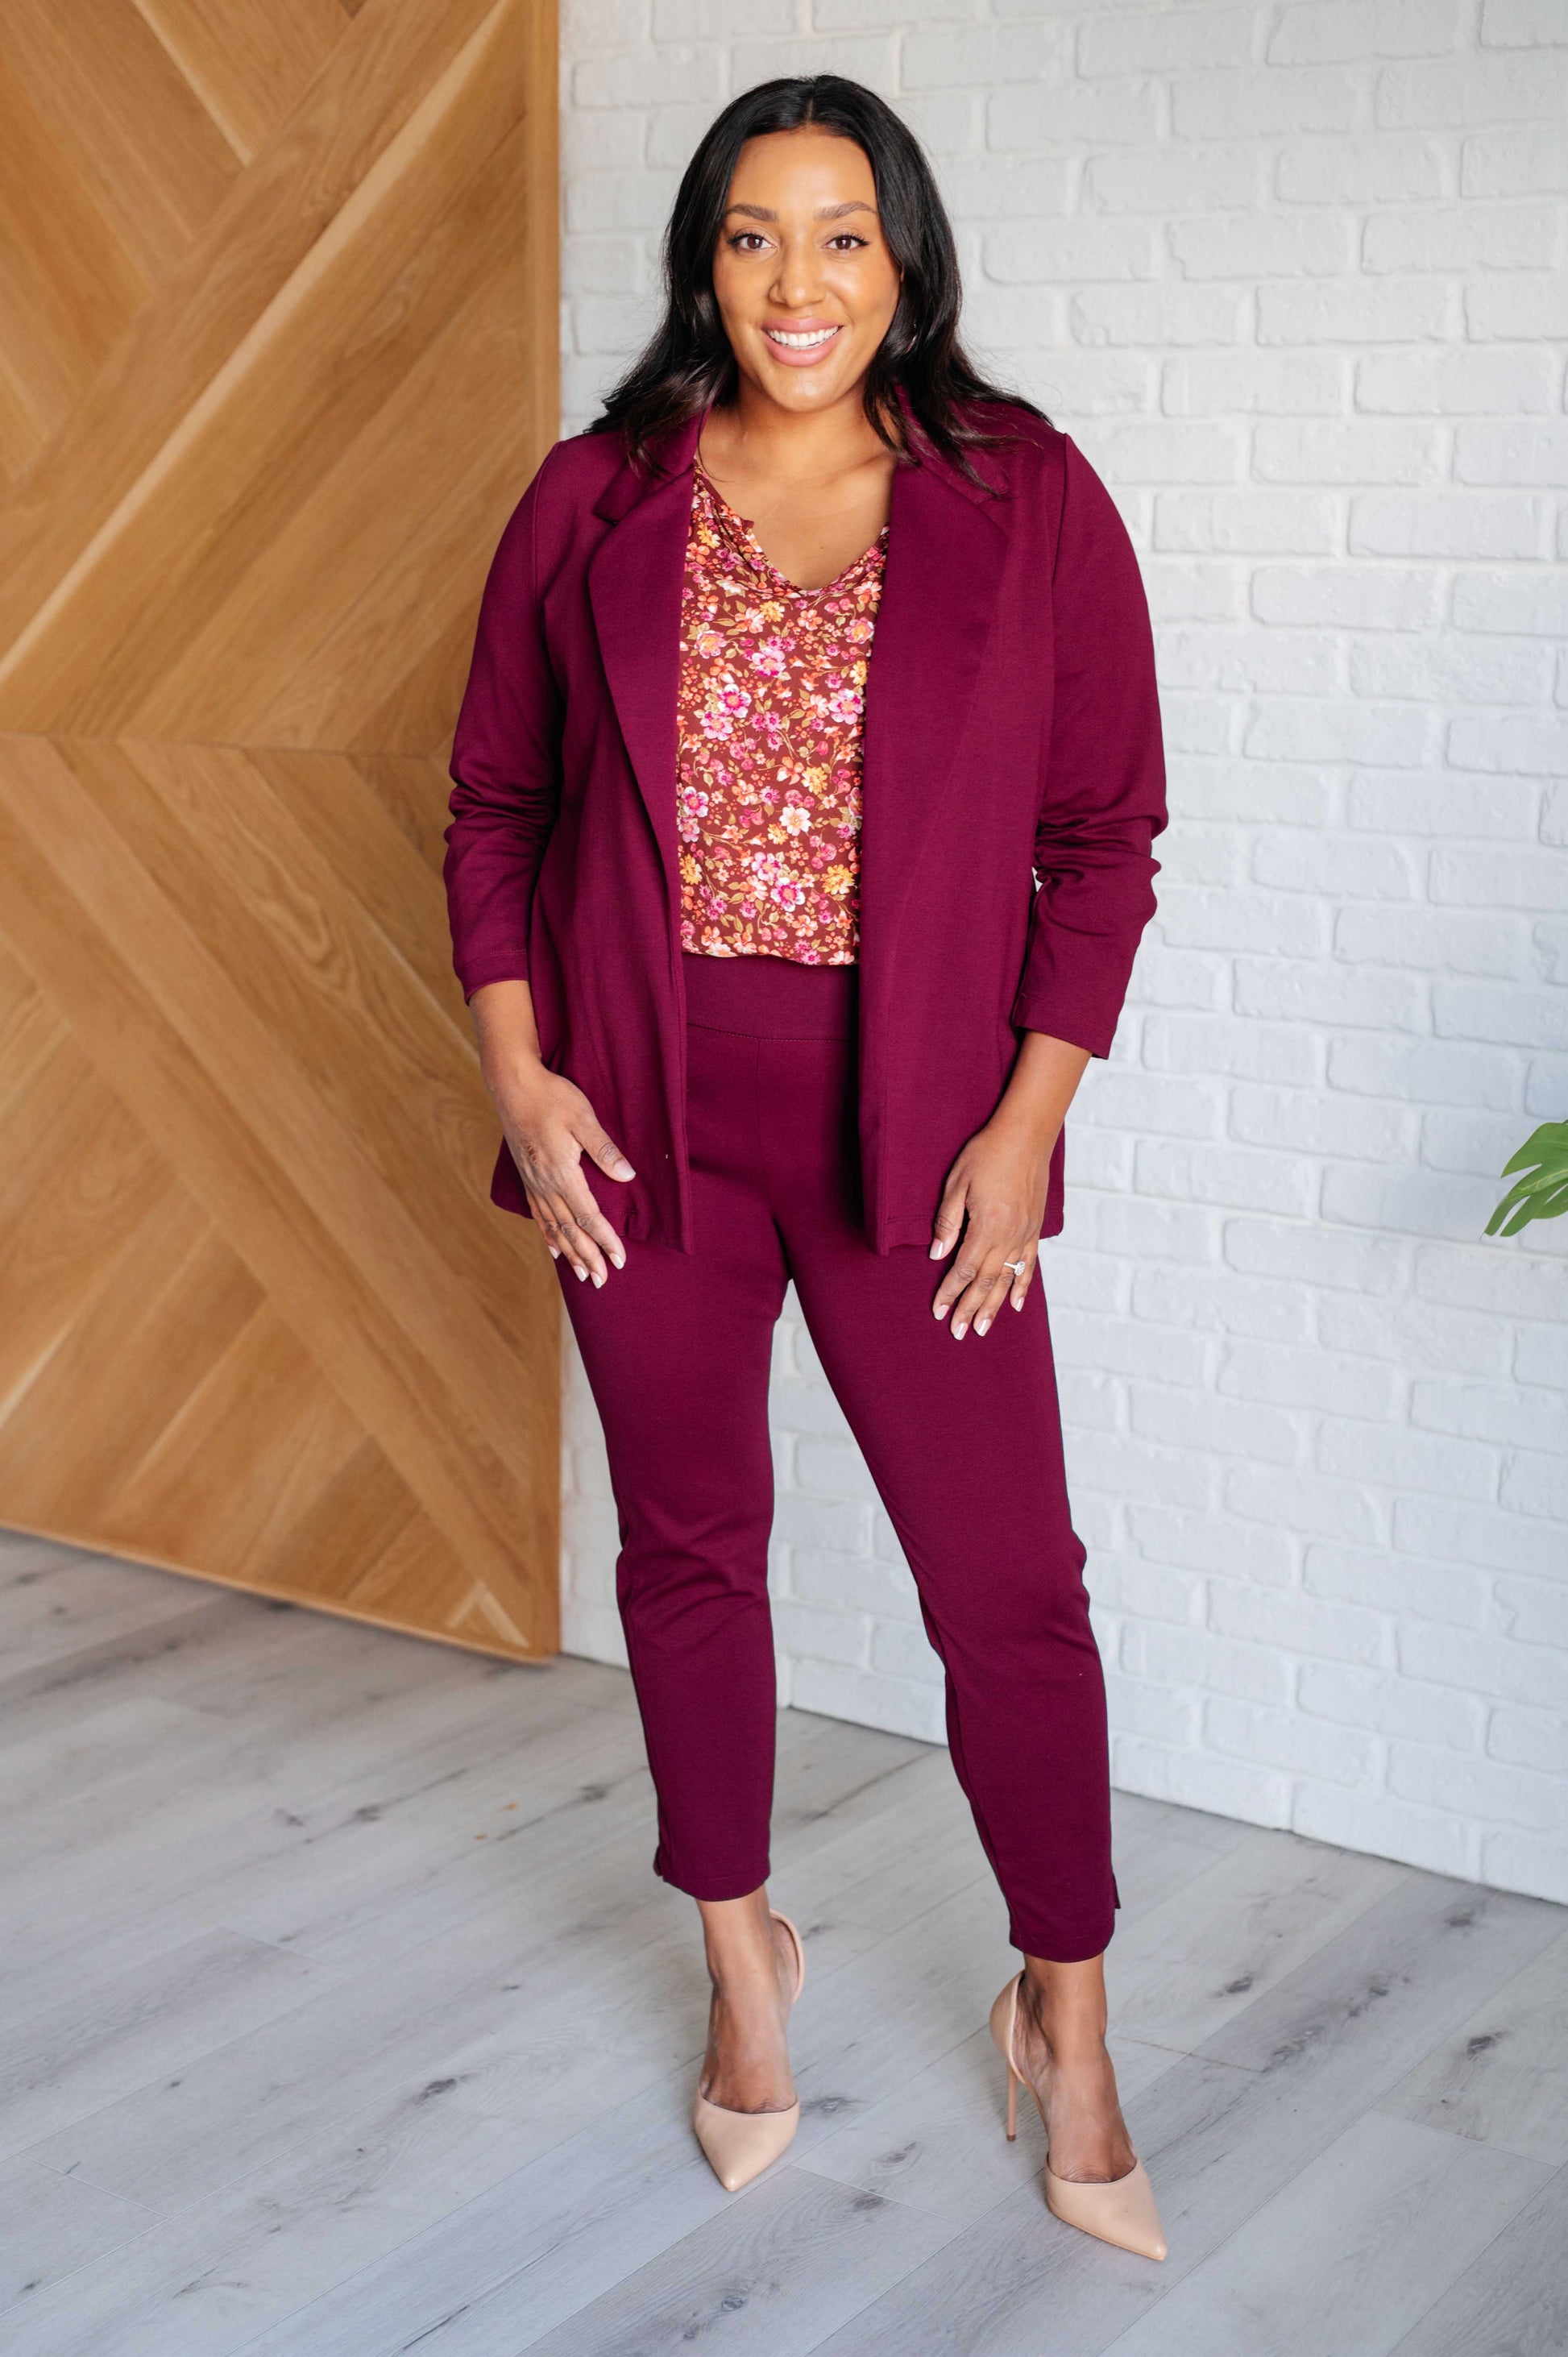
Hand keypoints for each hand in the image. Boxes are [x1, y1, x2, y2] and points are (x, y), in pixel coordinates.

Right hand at [487, 1057, 634, 1285]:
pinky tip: (554, 1249)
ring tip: (581, 1274)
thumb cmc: (551, 1097)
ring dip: (569, 1252)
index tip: (619, 1259)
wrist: (513, 1085)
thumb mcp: (583, 1118)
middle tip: (602, 1280)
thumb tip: (627, 1176)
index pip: (587, 1216)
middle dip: (588, 1256)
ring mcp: (533, 1182)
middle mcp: (545, 1184)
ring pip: (553, 1227)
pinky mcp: (527, 1177)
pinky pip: (538, 1215)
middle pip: (569, 1230)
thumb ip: (604, 1150)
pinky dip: (548, 1235)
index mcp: (561, 1172)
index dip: (605, 1239)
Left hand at [928, 1028, 1090, 1339]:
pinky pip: (1028, 1264)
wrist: (1026, 1134)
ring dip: (994, 1306)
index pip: (963, 1269)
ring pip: (1007, 1279)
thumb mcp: (957, 1182)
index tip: (939, 1313)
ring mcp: (1025, 1234)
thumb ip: (947, 1221)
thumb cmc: (987, 1153)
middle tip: (958, 1333)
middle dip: (970, 1309)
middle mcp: (1008, 1236)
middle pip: (986, 1282)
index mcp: (986, 1226)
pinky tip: (1015, 1305)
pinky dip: (1022, 1287)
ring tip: (983, 1329)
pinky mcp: (1034, 1228)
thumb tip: (937, 1255)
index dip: (950, 1293)